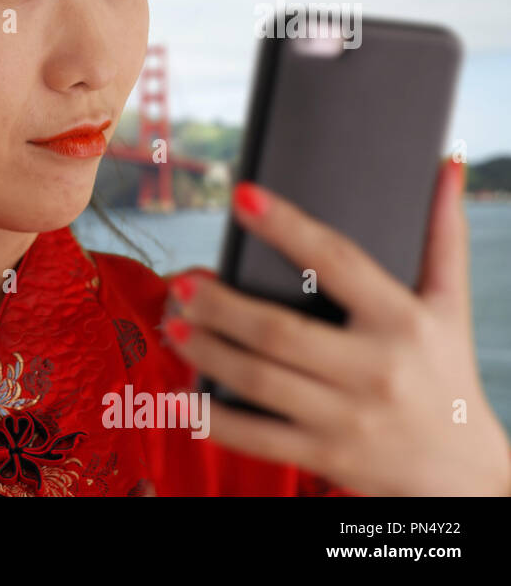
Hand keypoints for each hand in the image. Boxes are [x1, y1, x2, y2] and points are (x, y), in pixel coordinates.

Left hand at [162, 159, 510, 495]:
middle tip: (181, 283)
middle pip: (279, 331)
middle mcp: (376, 370)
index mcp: (404, 320)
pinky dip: (212, 419)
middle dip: (221, 306)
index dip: (287, 226)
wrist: (466, 475)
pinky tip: (178, 397)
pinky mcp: (325, 456)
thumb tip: (444, 164)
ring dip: (206, 352)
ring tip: (172, 324)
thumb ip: (443, 236)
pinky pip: (257, 437)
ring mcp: (348, 418)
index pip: (337, 262)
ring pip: (259, 381)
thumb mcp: (452, 306)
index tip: (241, 195)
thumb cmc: (447, 375)